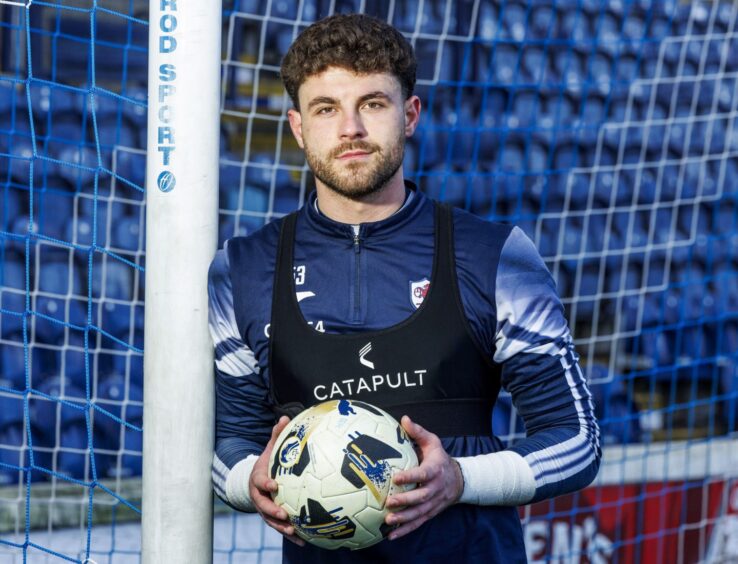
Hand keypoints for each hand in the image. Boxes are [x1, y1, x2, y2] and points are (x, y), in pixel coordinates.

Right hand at [249, 415, 304, 545]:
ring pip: (270, 520)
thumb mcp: (269, 448)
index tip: (274, 485)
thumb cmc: (267, 462)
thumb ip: (277, 435)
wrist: (255, 479)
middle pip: (262, 506)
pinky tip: (303, 541)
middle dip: (272, 511)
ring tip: (293, 532)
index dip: (265, 483)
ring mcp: (264, 509)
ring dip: (281, 527)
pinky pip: (280, 528)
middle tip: (283, 514)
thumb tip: (285, 416)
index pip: (260, 481)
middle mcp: (259, 496)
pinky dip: (290, 535)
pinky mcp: (272, 518)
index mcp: (258, 478)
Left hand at [383, 416, 463, 540]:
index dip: (411, 476)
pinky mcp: (430, 513)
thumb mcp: (432, 442)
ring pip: (420, 513)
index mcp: (435, 469)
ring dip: (404, 518)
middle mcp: (436, 488)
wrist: (458, 480)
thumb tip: (404, 419)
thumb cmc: (439, 458)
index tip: (396, 478)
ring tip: (388, 520)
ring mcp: (434, 503)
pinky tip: (391, 536)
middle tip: (389, 501)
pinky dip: (405, 530)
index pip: (423, 474)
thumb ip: (418, 432)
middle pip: (422, 497)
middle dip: (406, 501)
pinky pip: (418, 523)